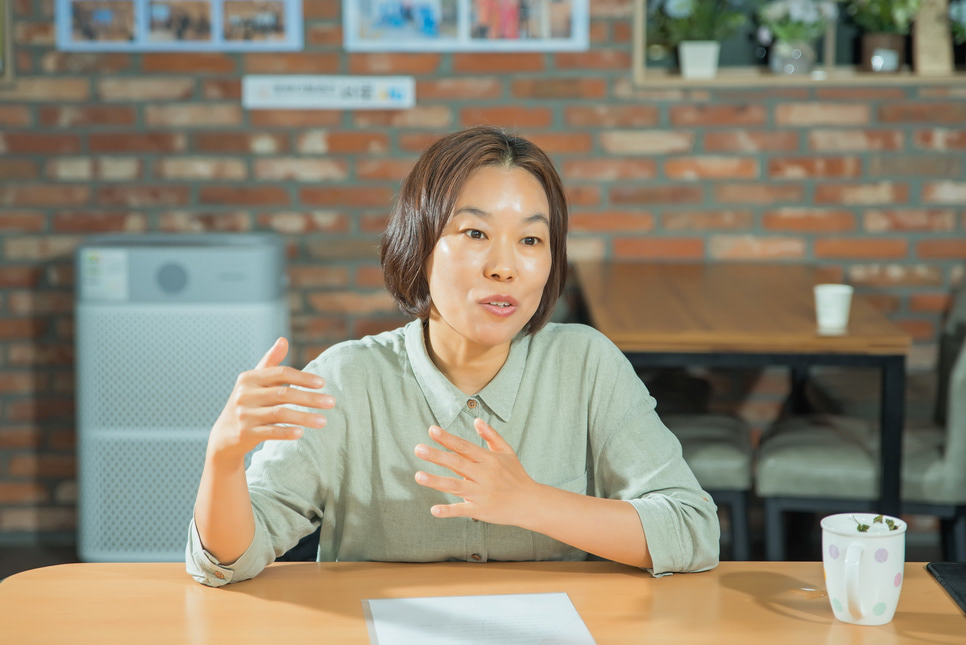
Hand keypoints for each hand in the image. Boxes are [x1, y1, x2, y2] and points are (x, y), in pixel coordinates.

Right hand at [207, 337, 333, 462]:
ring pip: (280, 413)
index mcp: (249, 378)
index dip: (302, 377)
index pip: (280, 373)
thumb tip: (283, 339)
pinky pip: (270, 432)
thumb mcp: (255, 380)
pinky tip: (301, 433)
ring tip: (324, 421)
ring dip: (304, 417)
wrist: (225, 434)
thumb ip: (270, 361)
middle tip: (332, 402)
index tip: (323, 383)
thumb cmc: (248, 402)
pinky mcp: (245, 433)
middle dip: (310, 398)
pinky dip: (286, 432)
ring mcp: (244, 414)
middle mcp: (244, 394)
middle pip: (283, 394)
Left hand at [413, 417, 539, 525]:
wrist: (530, 503)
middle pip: (457, 463)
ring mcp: (482, 493)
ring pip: (456, 486)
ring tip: (418, 476)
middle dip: (437, 456)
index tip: (432, 430)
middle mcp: (484, 475)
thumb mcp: (507, 452)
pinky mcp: (481, 510)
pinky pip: (462, 510)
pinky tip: (434, 510)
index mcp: (488, 459)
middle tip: (418, 449)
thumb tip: (476, 420)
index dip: (448, 439)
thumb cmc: (516, 475)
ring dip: (436, 481)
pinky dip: (448, 511)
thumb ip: (491, 436)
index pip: (464, 446)